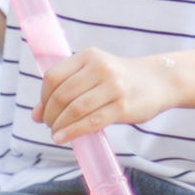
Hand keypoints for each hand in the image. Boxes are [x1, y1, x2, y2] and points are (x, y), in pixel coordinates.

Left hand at [38, 48, 180, 140]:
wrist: (158, 81)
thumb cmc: (121, 80)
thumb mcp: (93, 75)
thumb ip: (66, 89)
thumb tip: (36, 114)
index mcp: (89, 56)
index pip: (53, 76)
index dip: (43, 97)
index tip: (43, 111)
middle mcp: (101, 68)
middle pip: (62, 94)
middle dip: (50, 114)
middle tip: (49, 126)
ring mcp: (113, 87)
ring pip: (75, 109)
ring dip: (59, 125)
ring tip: (56, 133)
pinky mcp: (123, 106)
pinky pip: (91, 122)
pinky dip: (73, 132)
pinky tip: (64, 138)